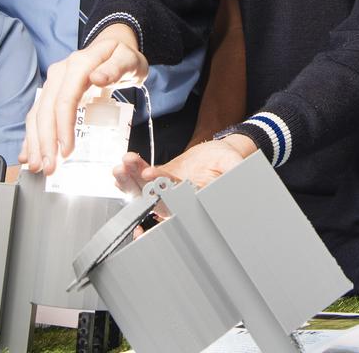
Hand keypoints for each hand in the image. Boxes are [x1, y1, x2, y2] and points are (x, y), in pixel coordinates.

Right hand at [20, 24, 146, 174]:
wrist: (114, 48)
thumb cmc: (124, 57)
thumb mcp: (128, 60)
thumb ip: (115, 68)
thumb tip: (97, 77)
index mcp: (78, 65)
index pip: (65, 99)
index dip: (62, 126)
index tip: (66, 151)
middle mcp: (60, 73)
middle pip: (47, 110)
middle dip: (45, 141)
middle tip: (49, 167)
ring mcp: (53, 83)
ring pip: (38, 114)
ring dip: (35, 142)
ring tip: (38, 166)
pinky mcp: (52, 93)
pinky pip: (38, 115)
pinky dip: (32, 135)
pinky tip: (28, 154)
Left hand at [114, 134, 257, 195]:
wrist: (218, 155)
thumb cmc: (226, 160)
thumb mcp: (233, 162)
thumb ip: (234, 170)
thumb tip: (236, 172)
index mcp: (197, 201)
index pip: (177, 201)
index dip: (162, 192)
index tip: (149, 178)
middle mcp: (180, 203)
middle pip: (155, 199)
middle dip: (137, 184)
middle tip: (125, 169)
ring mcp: (167, 193)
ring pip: (145, 191)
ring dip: (130, 178)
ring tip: (122, 164)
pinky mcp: (160, 181)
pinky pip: (143, 180)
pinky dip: (132, 174)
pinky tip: (124, 165)